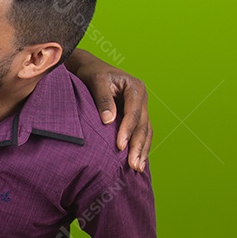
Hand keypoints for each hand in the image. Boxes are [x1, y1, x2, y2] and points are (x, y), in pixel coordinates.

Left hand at [68, 50, 150, 171]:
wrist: (91, 69)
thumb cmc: (92, 73)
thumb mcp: (96, 80)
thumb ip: (103, 98)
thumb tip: (108, 121)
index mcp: (135, 88)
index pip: (133, 113)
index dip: (127, 130)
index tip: (120, 146)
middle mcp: (142, 98)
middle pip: (143, 125)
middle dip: (138, 146)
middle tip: (133, 165)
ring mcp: (140, 108)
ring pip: (145, 132)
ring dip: (142, 150)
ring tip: (137, 168)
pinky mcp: (135, 116)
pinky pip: (141, 133)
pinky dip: (140, 147)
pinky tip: (137, 161)